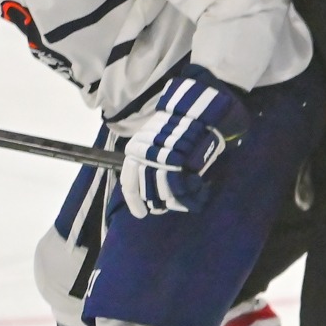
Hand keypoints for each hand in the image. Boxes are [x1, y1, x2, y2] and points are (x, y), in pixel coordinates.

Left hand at [120, 67, 249, 216]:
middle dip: (153, 202)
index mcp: (136, 150)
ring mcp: (163, 164)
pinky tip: (186, 199)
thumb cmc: (175, 125)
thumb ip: (149, 158)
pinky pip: (178, 193)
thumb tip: (150, 183)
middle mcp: (146, 158)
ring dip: (168, 201)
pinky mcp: (180, 168)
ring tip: (175, 202)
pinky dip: (182, 200)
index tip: (141, 213)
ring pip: (161, 194)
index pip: (128, 181)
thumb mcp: (154, 138)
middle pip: (145, 191)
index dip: (134, 200)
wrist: (196, 113)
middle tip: (159, 209)